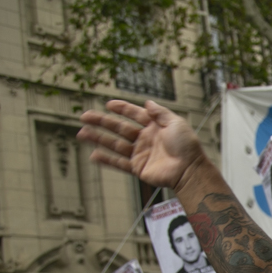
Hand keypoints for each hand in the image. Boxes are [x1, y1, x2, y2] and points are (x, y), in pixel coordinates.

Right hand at [78, 100, 207, 191]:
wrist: (189, 170)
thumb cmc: (187, 146)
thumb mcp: (175, 123)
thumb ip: (159, 113)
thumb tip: (147, 102)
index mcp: (155, 126)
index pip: (134, 114)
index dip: (122, 108)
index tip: (108, 104)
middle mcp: (146, 139)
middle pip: (119, 128)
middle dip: (102, 122)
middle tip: (85, 116)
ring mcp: (141, 154)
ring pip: (115, 144)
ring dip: (98, 138)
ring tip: (82, 133)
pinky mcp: (138, 168)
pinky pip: (119, 163)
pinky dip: (106, 159)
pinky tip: (93, 155)